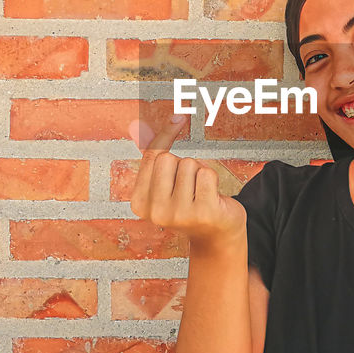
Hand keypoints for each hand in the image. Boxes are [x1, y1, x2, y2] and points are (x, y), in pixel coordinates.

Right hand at [129, 114, 245, 245]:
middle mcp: (155, 211)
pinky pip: (207, 173)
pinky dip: (213, 179)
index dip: (166, 134)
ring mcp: (178, 214)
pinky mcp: (203, 212)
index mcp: (139, 203)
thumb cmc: (189, 202)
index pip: (151, 155)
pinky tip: (212, 197)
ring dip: (200, 174)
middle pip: (168, 158)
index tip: (179, 116)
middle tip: (189, 186)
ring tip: (201, 194)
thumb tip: (137, 125)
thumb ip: (152, 156)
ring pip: (190, 164)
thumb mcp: (164, 183)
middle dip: (183, 165)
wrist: (216, 235)